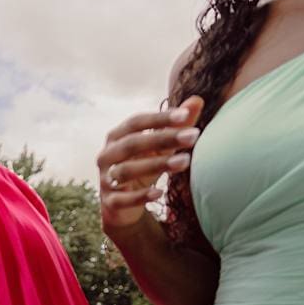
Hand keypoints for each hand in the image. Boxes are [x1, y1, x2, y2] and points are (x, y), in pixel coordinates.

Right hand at [97, 96, 203, 234]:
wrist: (122, 204)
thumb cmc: (142, 166)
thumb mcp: (159, 147)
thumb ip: (175, 126)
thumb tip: (197, 100)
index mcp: (117, 136)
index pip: (136, 122)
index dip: (159, 118)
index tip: (185, 115)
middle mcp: (107, 155)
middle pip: (132, 144)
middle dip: (162, 139)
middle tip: (193, 135)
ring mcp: (106, 178)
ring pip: (127, 170)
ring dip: (156, 165)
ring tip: (186, 161)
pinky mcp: (110, 201)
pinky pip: (122, 199)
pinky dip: (140, 196)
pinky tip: (160, 193)